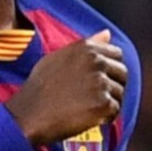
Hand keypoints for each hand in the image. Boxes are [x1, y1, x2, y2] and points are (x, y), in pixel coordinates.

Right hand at [5, 30, 127, 145]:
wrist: (30, 114)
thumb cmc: (40, 87)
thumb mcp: (57, 57)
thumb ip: (85, 46)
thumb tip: (107, 33)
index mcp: (86, 48)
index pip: (116, 54)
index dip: (108, 69)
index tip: (96, 80)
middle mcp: (96, 62)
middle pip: (122, 73)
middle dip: (111, 86)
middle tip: (91, 97)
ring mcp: (101, 82)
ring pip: (119, 93)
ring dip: (107, 103)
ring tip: (85, 107)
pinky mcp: (103, 103)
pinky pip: (115, 110)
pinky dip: (103, 117)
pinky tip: (86, 117)